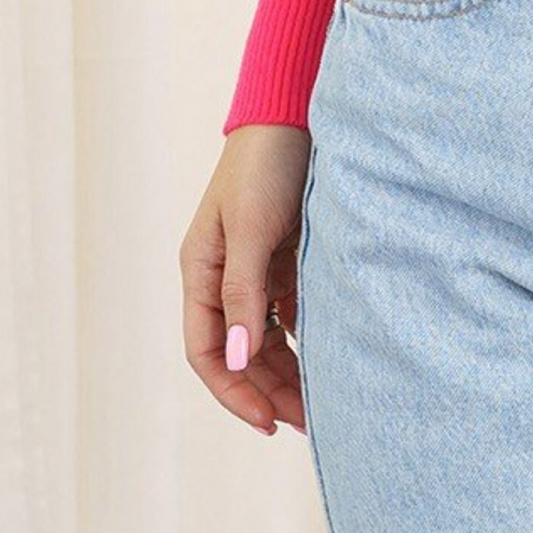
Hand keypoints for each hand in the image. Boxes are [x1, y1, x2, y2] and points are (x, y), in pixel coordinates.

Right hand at [179, 124, 311, 435]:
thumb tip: (241, 358)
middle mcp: (223, 274)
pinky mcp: (286, 254)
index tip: (270, 423)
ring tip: (321, 403)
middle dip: (269, 391)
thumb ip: (244, 292)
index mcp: (200, 270)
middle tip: (308, 424)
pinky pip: (293, 309)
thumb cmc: (267, 162)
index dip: (235, 392)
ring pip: (268, 335)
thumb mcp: (251, 227)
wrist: (296, 109)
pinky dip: (307, 336)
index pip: (207, 351)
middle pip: (240, 351)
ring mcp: (255, 265)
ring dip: (289, 370)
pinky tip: (331, 355)